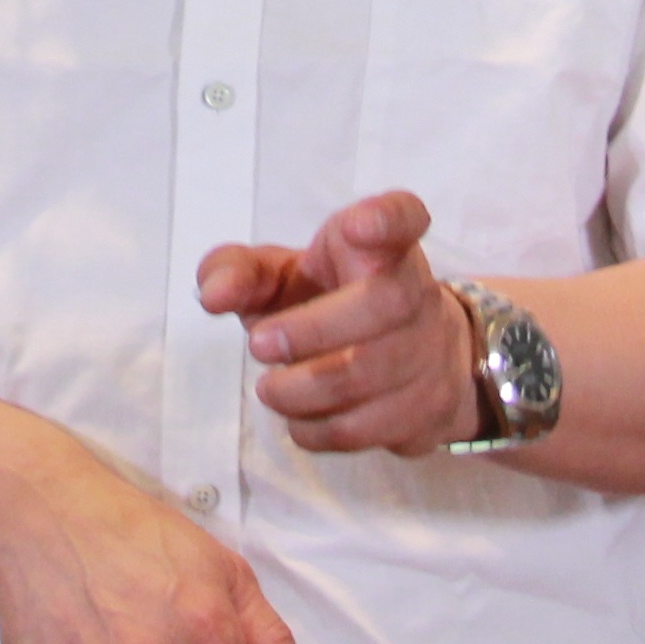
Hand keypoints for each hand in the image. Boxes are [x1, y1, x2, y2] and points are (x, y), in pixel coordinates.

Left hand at [198, 190, 484, 455]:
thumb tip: (213, 294)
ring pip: (373, 373)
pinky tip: (300, 417)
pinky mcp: (431, 408)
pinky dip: (322, 428)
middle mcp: (416, 292)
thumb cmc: (329, 305)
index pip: (402, 215)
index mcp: (381, 248)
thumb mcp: (280, 278)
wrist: (410, 358)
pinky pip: (374, 426)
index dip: (387, 218)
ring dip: (306, 391)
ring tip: (270, 389)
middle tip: (259, 344)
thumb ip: (239, 273)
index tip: (357, 225)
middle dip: (315, 329)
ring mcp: (431, 352)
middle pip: (385, 302)